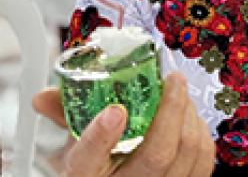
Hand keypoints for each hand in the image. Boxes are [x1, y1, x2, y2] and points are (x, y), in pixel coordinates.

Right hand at [33, 72, 214, 176]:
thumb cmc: (97, 170)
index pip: (87, 159)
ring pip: (187, 154)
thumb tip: (43, 96)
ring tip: (181, 95)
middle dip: (171, 108)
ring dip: (189, 116)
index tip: (113, 110)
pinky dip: (201, 134)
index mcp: (86, 176)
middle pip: (157, 154)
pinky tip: (191, 119)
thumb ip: (65, 115)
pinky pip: (204, 163)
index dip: (101, 135)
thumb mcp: (75, 148)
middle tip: (173, 79)